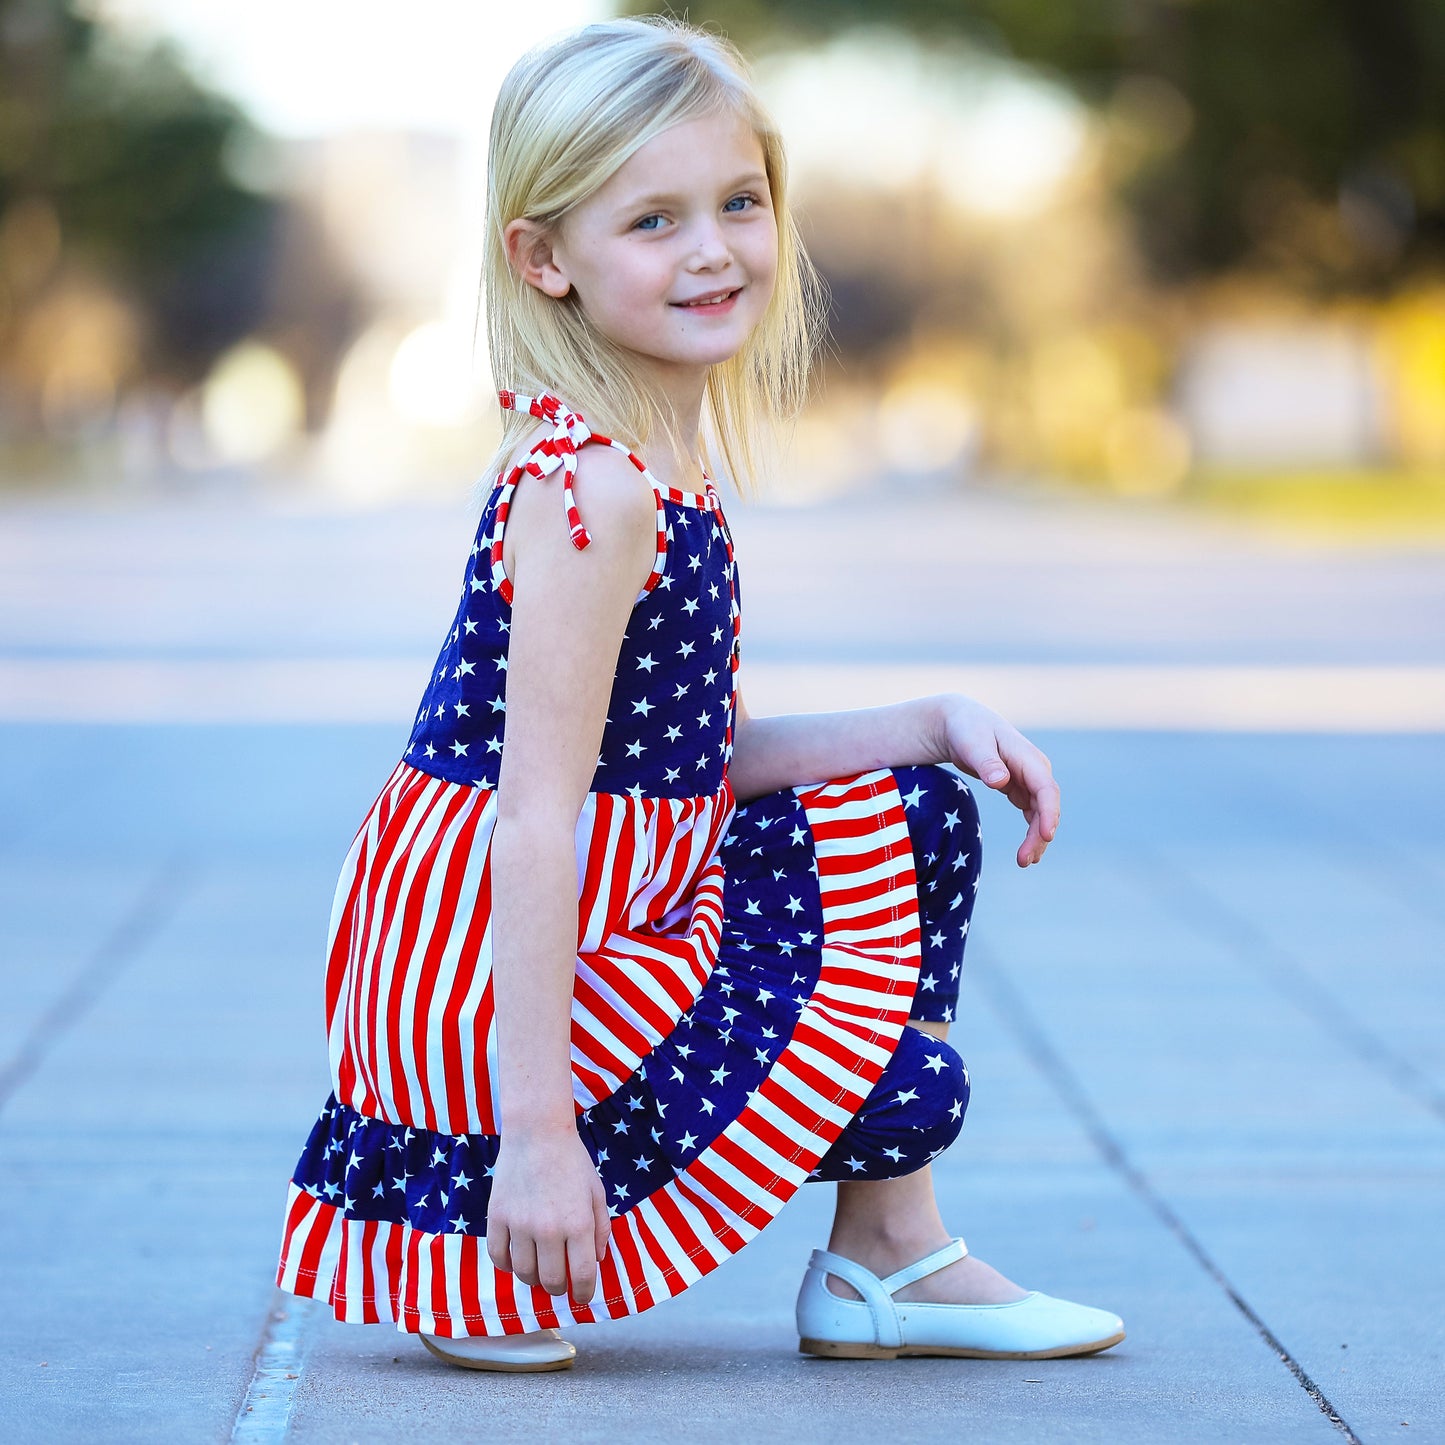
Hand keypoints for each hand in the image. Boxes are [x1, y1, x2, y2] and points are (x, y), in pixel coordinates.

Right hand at [486, 1127, 610, 1303]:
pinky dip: (508, 1266)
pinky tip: (517, 1258)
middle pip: (551, 1281)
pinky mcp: (497, 1217)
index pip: (582, 1276)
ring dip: (534, 1279)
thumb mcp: (597, 1192)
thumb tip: (597, 1261)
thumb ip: (601, 1228)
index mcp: (579, 1223)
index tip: (583, 1297)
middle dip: (559, 1288)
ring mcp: (520, 1224)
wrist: (537, 1132)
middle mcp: (549, 1229)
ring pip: (524, 1274)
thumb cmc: (572, 1161)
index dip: (585, 1294)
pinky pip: (499, 1257)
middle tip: (560, 1282)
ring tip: (539, 1270)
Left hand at [929, 693, 1059, 867]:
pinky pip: (1031, 813)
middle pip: (1046, 806)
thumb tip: (1001, 781)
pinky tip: (1026, 852)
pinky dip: (1031, 832)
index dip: (1049, 813)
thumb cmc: (965, 729)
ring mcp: (1028, 779)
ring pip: (1041, 813)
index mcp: (1027, 758)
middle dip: (1040, 834)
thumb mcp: (971, 742)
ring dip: (1037, 838)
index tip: (1045, 835)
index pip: (1045, 788)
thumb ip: (986, 761)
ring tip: (1026, 862)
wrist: (958, 722)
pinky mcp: (1019, 787)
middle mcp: (1034, 769)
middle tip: (1026, 860)